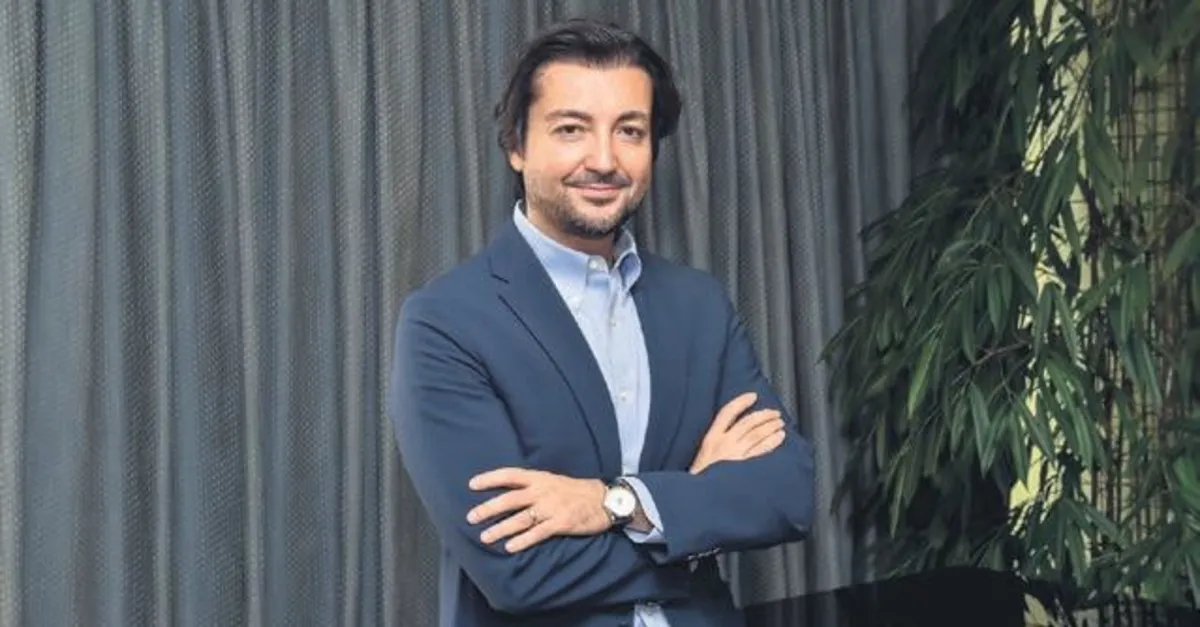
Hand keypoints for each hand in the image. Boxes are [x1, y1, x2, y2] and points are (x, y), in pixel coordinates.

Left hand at [466, 468, 610, 552]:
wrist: (605, 499)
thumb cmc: (576, 491)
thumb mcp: (553, 481)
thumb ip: (533, 486)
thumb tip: (508, 494)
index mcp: (539, 478)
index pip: (509, 475)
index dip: (490, 479)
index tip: (472, 485)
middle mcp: (542, 491)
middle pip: (510, 499)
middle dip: (489, 508)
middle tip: (471, 517)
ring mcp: (552, 507)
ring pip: (520, 518)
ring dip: (501, 528)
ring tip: (485, 537)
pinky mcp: (561, 523)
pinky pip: (538, 533)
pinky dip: (523, 540)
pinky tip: (510, 547)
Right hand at [690, 392, 785, 473]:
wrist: (698, 497)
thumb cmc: (699, 480)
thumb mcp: (700, 458)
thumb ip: (713, 447)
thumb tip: (730, 436)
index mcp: (711, 439)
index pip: (727, 413)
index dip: (741, 402)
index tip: (752, 396)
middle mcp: (725, 444)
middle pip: (748, 423)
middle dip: (763, 415)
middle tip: (774, 413)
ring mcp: (736, 455)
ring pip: (757, 434)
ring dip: (770, 426)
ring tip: (779, 423)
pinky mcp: (745, 467)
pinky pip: (762, 450)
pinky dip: (772, 442)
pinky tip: (779, 437)